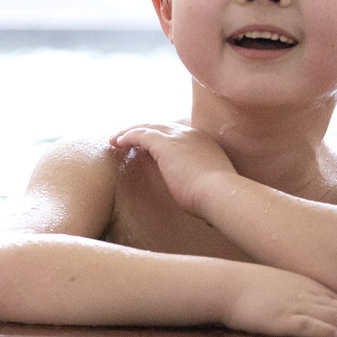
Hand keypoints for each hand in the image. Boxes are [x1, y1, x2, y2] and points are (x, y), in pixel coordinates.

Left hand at [110, 122, 236, 214]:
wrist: (220, 193)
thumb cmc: (218, 199)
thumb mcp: (211, 188)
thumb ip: (204, 189)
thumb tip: (205, 210)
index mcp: (204, 143)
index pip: (177, 134)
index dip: (161, 137)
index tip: (149, 146)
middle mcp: (191, 134)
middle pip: (161, 126)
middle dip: (144, 131)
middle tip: (128, 139)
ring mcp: (178, 137)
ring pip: (148, 127)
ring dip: (130, 132)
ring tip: (115, 140)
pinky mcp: (164, 144)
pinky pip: (140, 134)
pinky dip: (127, 136)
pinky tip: (117, 142)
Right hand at [223, 264, 336, 336]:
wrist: (221, 283)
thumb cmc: (248, 286)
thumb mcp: (281, 285)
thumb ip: (302, 294)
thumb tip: (319, 306)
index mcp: (310, 289)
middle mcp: (308, 296)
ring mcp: (294, 307)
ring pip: (334, 318)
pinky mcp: (278, 320)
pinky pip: (304, 326)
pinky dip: (323, 332)